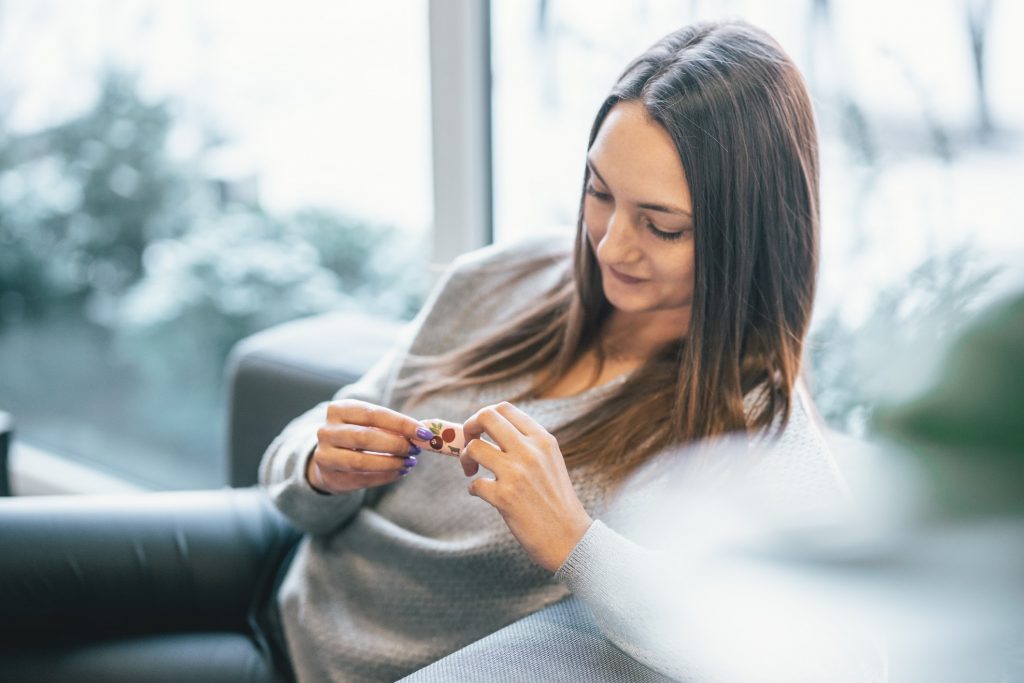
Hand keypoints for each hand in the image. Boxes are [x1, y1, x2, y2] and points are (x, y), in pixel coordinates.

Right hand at [307, 399, 429, 494]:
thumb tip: (422, 434)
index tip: (424, 433)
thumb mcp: (368, 423)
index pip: (374, 415)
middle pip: (366, 437)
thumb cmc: (357, 436)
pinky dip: (385, 477)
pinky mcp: (330, 478)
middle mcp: (327, 431)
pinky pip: (362, 479)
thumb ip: (390, 427)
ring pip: (361, 462)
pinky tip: (399, 472)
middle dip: (396, 445)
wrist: (329, 458)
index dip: (401, 424)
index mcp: (339, 410)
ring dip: (391, 463)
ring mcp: (325, 456)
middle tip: (416, 450)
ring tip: (409, 463)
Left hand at [461, 401, 593, 571]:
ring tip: (472, 472)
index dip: (484, 417)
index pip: (505, 409)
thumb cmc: (557, 502)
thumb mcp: (550, 462)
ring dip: (465, 458)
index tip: (482, 433)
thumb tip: (491, 432)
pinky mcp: (505, 498)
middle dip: (469, 428)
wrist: (570, 539)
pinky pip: (475, 483)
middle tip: (470, 445)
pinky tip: (482, 494)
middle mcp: (530, 451)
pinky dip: (473, 488)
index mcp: (543, 440)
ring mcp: (517, 473)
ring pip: (474, 447)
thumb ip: (528, 444)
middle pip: (486, 417)